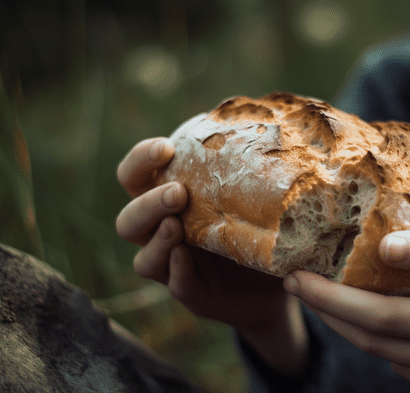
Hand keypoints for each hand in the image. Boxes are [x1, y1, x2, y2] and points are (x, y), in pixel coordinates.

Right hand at [115, 137, 289, 332]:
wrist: (281, 281)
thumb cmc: (260, 227)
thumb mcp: (255, 195)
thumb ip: (251, 166)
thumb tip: (277, 116)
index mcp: (169, 201)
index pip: (135, 178)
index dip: (141, 160)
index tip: (166, 147)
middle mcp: (162, 233)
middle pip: (129, 219)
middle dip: (148, 202)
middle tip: (178, 191)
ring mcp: (174, 268)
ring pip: (143, 258)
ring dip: (157, 238)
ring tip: (176, 225)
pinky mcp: (192, 293)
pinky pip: (175, 284)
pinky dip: (177, 270)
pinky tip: (185, 256)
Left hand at [284, 230, 409, 392]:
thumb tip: (382, 248)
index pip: (384, 319)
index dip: (333, 300)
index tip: (297, 276)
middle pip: (375, 343)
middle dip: (328, 311)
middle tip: (297, 279)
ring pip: (384, 356)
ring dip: (347, 325)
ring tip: (321, 290)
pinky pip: (403, 363)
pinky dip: (377, 337)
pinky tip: (366, 309)